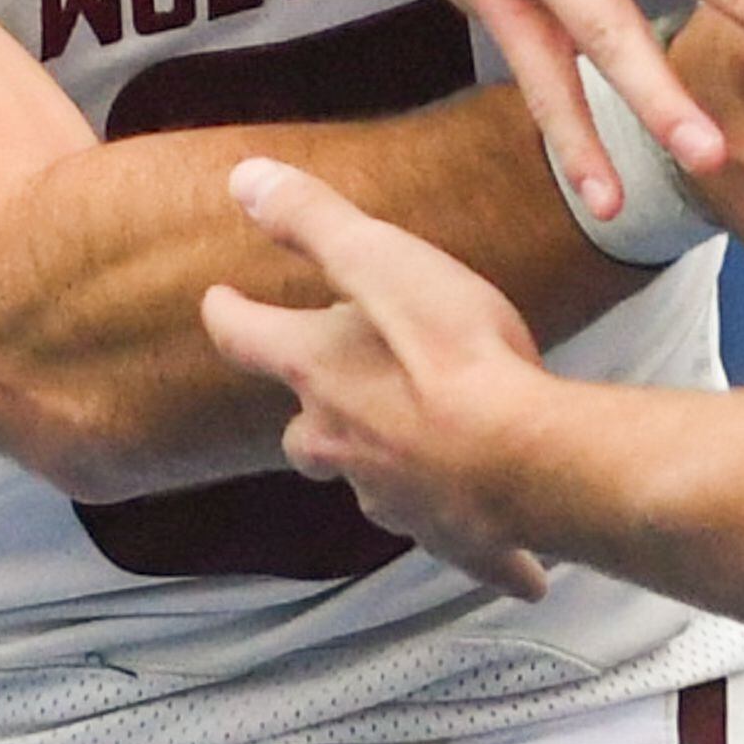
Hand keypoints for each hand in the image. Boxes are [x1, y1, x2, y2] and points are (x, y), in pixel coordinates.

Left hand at [203, 161, 557, 598]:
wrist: (525, 460)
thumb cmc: (453, 355)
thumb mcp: (380, 260)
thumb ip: (313, 220)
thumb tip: (242, 178)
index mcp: (318, 375)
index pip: (249, 339)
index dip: (231, 315)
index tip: (219, 302)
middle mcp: (342, 445)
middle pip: (303, 436)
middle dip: (309, 416)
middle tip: (325, 392)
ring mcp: (395, 499)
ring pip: (372, 485)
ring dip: (383, 469)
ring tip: (415, 451)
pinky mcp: (455, 538)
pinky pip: (462, 546)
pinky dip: (479, 545)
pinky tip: (518, 565)